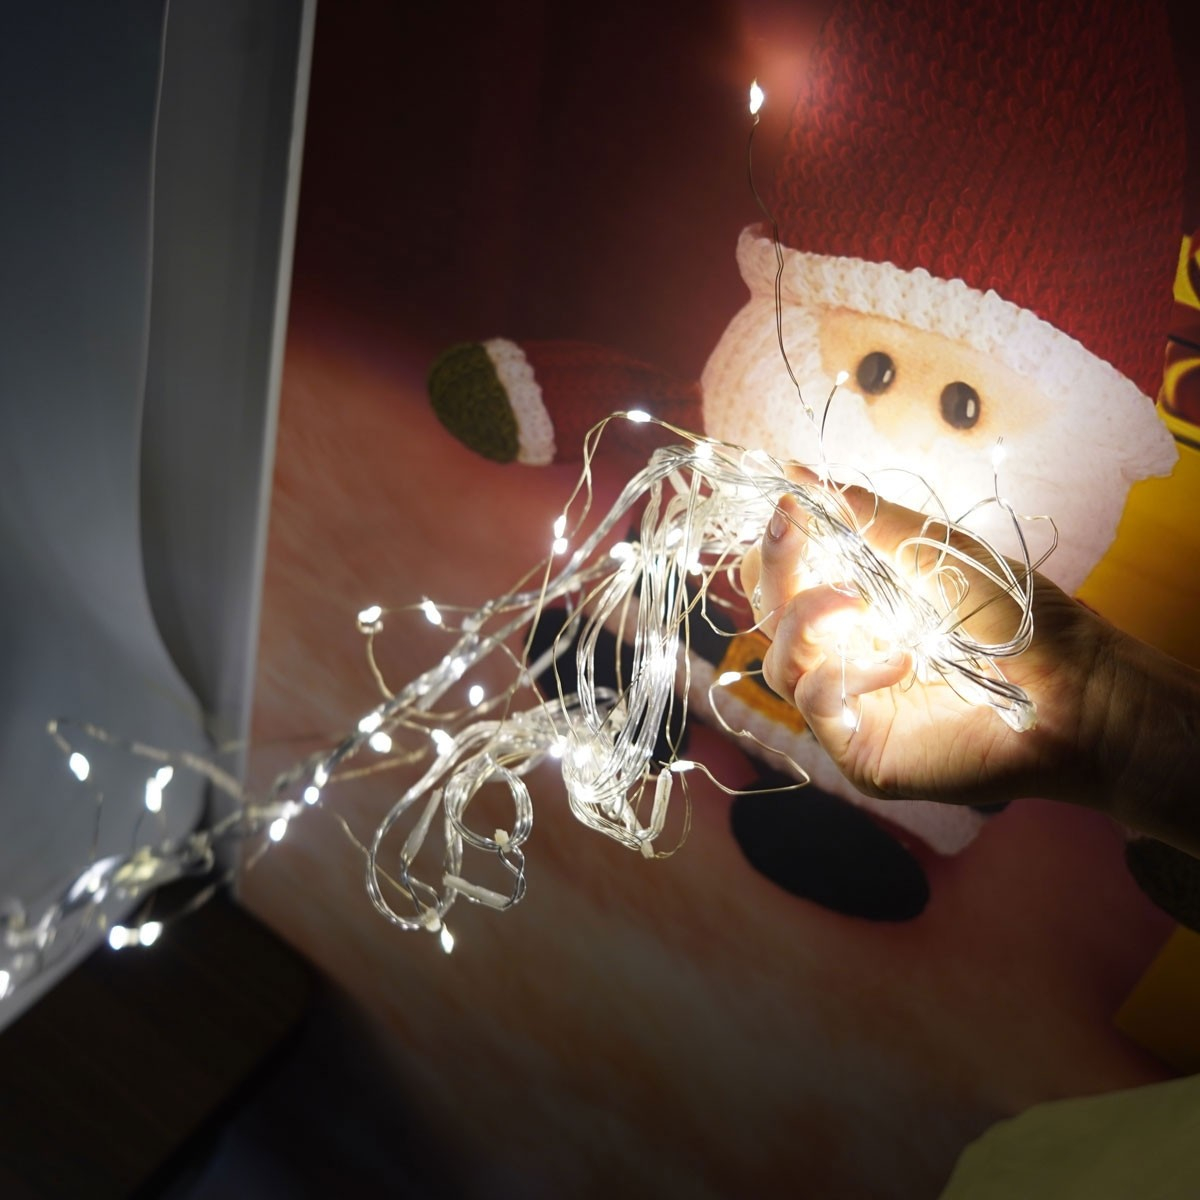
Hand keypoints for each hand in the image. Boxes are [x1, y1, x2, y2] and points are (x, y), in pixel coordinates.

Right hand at [739, 483, 1122, 811]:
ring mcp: (850, 708)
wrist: (1077, 691)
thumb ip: (864, 518)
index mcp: (858, 610)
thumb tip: (795, 470)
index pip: (783, 581)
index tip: (787, 505)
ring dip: (805, 621)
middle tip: (791, 531)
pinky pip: (816, 705)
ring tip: (858, 602)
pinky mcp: (860, 752)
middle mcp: (844, 657)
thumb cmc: (1019, 620)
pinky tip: (900, 662)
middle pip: (769, 618)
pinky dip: (847, 676)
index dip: (775, 546)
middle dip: (774, 571)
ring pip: (779, 664)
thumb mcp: (933, 550)